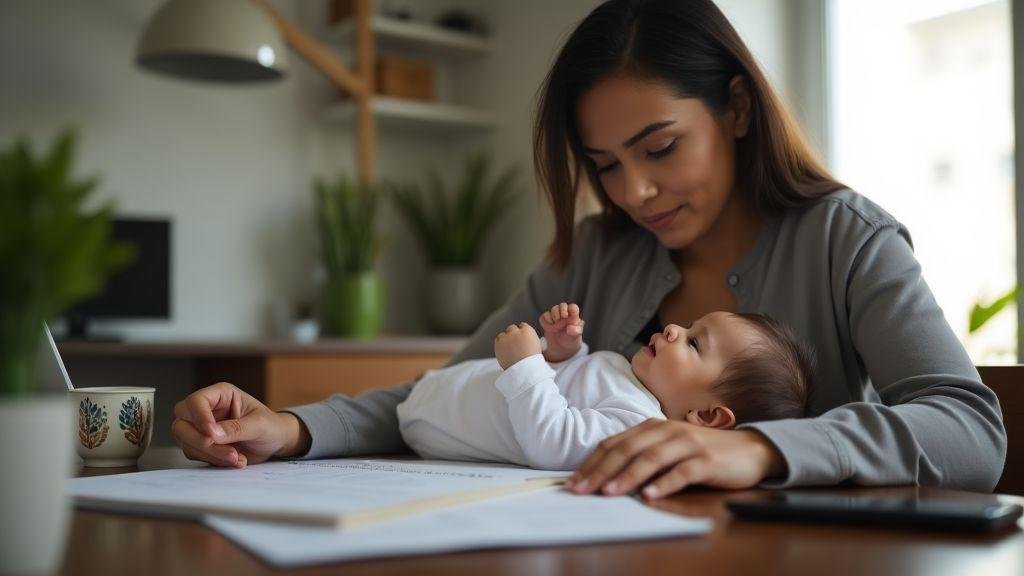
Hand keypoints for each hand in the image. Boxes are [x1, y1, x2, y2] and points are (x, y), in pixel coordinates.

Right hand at [171, 382, 310, 467]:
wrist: (276, 443)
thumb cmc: (271, 426)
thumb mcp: (259, 425)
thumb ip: (236, 428)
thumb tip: (211, 434)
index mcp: (221, 395)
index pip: (196, 401)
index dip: (199, 417)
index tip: (211, 435)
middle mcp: (207, 409)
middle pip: (181, 423)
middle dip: (200, 441)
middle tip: (227, 452)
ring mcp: (201, 428)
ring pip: (185, 441)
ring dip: (210, 454)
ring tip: (238, 457)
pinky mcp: (202, 445)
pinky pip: (195, 454)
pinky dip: (213, 460)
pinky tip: (236, 459)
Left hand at [494, 322, 542, 369]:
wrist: (524, 370)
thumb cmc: (531, 361)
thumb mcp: (536, 346)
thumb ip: (528, 338)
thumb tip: (521, 335)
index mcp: (528, 331)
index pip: (522, 326)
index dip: (522, 334)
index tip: (522, 340)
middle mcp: (517, 331)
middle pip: (512, 328)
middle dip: (513, 335)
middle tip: (515, 346)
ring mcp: (507, 337)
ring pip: (504, 334)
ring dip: (505, 339)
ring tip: (510, 351)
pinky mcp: (499, 342)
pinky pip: (498, 339)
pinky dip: (500, 344)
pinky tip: (505, 351)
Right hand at [539, 302, 584, 362]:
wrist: (561, 347)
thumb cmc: (571, 339)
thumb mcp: (576, 336)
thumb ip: (576, 331)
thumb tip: (570, 328)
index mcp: (573, 315)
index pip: (573, 307)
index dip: (571, 309)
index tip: (567, 316)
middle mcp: (564, 313)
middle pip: (562, 305)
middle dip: (561, 311)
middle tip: (561, 318)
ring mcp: (555, 316)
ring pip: (553, 309)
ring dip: (554, 316)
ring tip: (556, 325)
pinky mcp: (546, 320)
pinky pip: (544, 316)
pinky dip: (546, 321)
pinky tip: (549, 328)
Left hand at [565, 419, 784, 498]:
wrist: (748, 450)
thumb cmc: (701, 452)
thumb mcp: (667, 449)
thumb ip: (641, 456)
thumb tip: (605, 478)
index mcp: (652, 427)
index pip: (614, 444)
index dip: (591, 463)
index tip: (573, 483)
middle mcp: (666, 431)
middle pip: (627, 450)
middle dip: (601, 471)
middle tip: (581, 490)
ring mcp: (687, 444)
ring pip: (651, 459)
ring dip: (628, 476)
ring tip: (609, 493)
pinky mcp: (706, 461)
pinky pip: (682, 472)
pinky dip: (664, 484)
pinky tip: (650, 496)